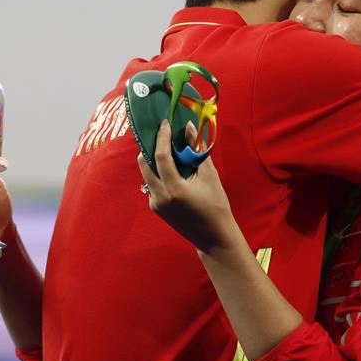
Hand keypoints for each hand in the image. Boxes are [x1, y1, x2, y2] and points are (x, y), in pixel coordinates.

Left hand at [137, 120, 238, 252]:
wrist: (213, 237)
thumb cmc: (216, 206)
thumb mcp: (210, 176)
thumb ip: (197, 150)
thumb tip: (189, 127)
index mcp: (173, 188)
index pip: (160, 155)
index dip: (162, 136)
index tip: (165, 122)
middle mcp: (159, 196)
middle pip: (144, 163)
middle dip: (151, 146)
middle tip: (161, 133)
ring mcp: (155, 203)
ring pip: (146, 174)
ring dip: (153, 159)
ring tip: (167, 148)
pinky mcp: (156, 208)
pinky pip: (152, 184)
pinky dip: (158, 172)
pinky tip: (171, 168)